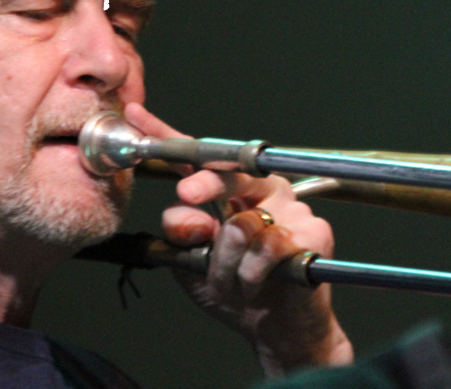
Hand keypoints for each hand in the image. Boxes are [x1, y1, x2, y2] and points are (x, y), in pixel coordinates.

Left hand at [124, 104, 353, 375]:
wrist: (278, 331)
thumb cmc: (237, 291)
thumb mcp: (192, 264)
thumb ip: (182, 235)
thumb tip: (184, 210)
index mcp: (235, 192)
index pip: (201, 160)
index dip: (167, 135)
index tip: (135, 118)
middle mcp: (266, 192)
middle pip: (229, 173)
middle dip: (203, 184)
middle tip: (187, 194)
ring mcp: (293, 210)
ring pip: (241, 225)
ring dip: (225, 264)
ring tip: (236, 282)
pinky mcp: (315, 232)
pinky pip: (265, 250)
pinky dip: (250, 276)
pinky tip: (260, 284)